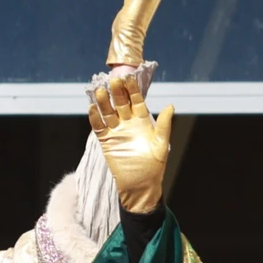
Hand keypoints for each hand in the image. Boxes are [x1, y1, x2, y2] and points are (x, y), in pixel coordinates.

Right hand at [90, 74, 174, 213]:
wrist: (140, 185)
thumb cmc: (154, 166)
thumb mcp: (161, 144)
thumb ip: (165, 125)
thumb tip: (171, 105)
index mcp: (143, 120)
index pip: (136, 100)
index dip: (132, 89)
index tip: (129, 77)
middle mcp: (128, 122)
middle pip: (121, 103)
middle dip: (117, 92)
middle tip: (114, 80)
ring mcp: (116, 131)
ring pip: (108, 112)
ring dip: (104, 102)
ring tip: (99, 91)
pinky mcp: (106, 140)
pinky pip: (98, 127)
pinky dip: (94, 118)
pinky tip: (92, 109)